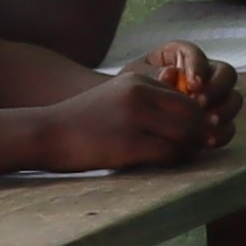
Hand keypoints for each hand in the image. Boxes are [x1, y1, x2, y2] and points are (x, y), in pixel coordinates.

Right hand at [45, 47, 236, 172]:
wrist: (47, 133)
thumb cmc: (82, 119)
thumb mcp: (115, 96)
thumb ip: (147, 98)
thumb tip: (181, 103)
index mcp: (138, 82)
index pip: (186, 98)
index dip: (195, 119)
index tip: (188, 134)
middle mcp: (139, 95)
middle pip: (192, 115)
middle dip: (198, 135)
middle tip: (191, 149)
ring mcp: (134, 119)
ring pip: (186, 134)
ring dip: (189, 149)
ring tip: (180, 157)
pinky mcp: (128, 144)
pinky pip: (169, 153)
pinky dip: (174, 161)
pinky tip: (165, 164)